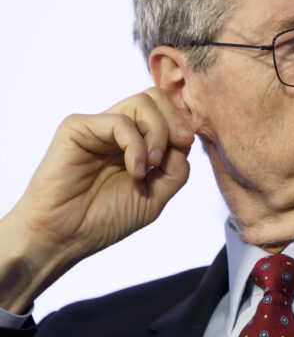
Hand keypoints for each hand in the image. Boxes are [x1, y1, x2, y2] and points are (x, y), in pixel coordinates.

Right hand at [0, 87, 193, 313]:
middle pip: (156, 98)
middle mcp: (117, 131)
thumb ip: (177, 166)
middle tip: (179, 145)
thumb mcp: (156, 195)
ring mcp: (98, 127)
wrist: (64, 238)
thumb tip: (186, 137)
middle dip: (174, 120)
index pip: (167, 113)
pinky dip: (136, 145)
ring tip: (151, 165)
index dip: (182, 125)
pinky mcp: (77, 128)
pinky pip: (119, 121)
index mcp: (135, 142)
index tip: (186, 146)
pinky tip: (136, 171)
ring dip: (158, 133)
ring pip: (143, 102)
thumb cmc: (105, 220)